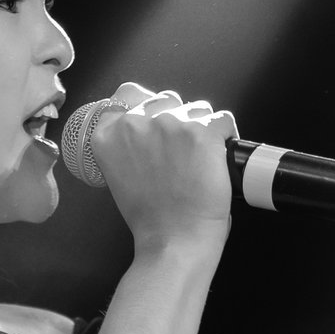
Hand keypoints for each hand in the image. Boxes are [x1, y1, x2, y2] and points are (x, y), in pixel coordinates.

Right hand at [91, 83, 237, 248]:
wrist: (174, 239)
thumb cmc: (150, 218)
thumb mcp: (119, 176)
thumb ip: (126, 146)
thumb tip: (147, 132)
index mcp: (109, 134)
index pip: (128, 94)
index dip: (146, 107)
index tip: (156, 124)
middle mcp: (136, 123)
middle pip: (165, 99)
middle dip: (176, 118)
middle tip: (181, 151)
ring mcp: (170, 125)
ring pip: (196, 108)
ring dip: (201, 126)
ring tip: (199, 158)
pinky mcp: (202, 132)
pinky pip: (223, 120)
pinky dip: (225, 135)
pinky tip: (219, 155)